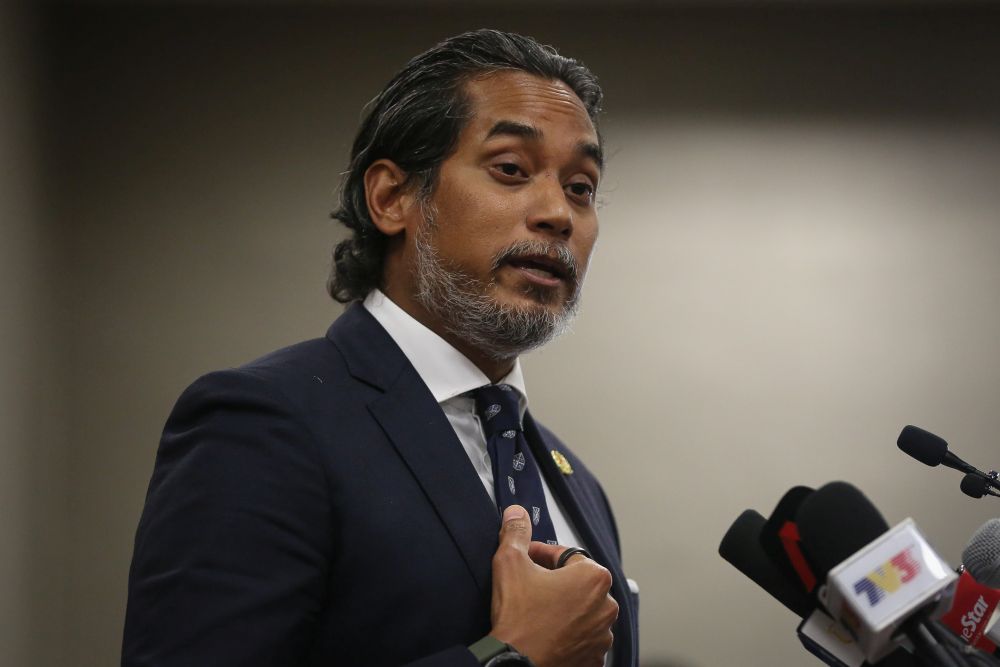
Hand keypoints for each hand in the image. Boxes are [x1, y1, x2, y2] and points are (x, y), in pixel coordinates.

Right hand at [488, 505, 617, 666]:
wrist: (514, 664)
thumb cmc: (518, 619)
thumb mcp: (510, 563)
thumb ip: (516, 533)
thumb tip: (516, 515)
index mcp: (593, 578)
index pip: (565, 556)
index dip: (541, 556)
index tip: (527, 561)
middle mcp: (606, 606)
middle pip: (577, 583)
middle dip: (555, 582)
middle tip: (530, 587)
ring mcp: (602, 635)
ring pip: (581, 611)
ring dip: (564, 608)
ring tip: (538, 612)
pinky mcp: (594, 658)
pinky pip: (583, 638)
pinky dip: (569, 634)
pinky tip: (548, 632)